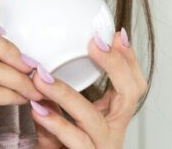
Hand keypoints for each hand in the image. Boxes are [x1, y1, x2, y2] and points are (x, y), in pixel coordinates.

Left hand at [29, 28, 145, 147]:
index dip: (129, 59)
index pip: (133, 84)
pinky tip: (38, 110)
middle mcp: (112, 133)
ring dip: (66, 94)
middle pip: (130, 95)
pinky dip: (56, 124)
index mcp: (112, 118)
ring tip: (41, 78)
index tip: (116, 33)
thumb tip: (41, 68)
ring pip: (93, 119)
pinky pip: (75, 143)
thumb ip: (56, 102)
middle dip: (115, 66)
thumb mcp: (59, 124)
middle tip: (93, 44)